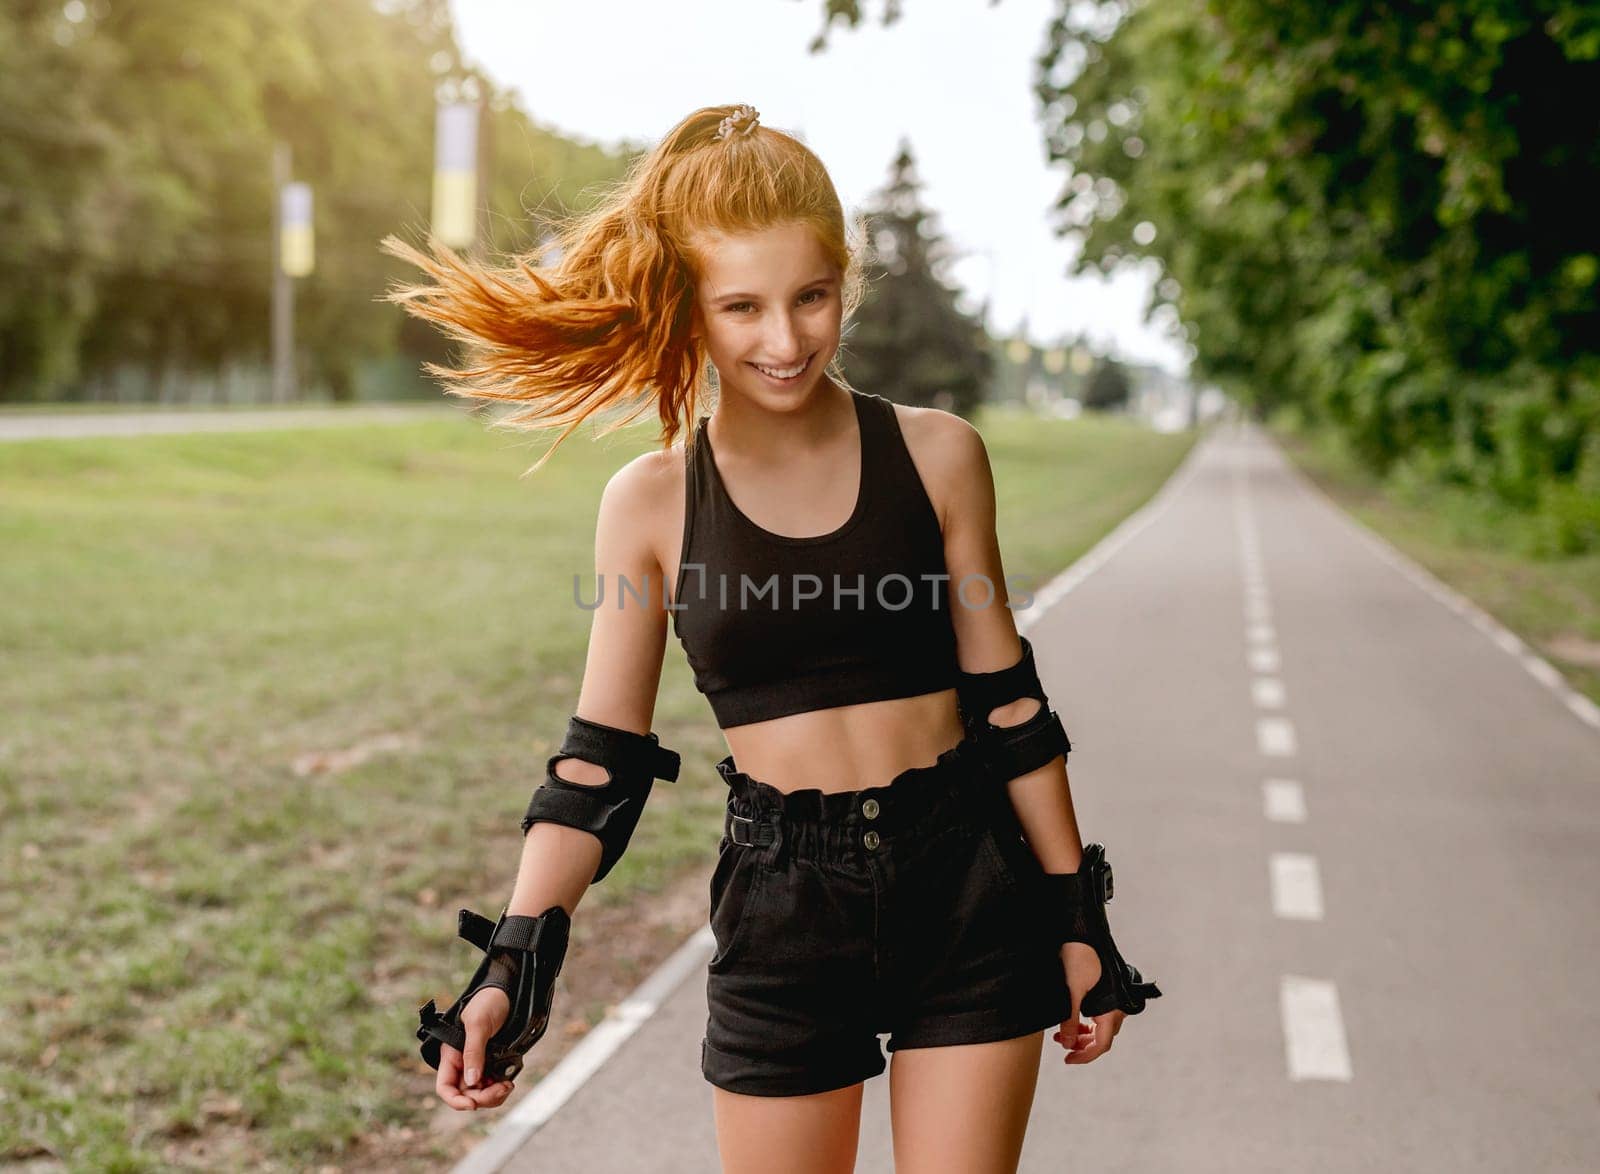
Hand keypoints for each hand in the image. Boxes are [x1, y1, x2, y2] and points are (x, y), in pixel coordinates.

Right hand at [434, 986, 516, 1110]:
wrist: (510, 993)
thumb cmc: (488, 1003)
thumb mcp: (478, 1024)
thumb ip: (473, 1052)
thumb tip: (472, 1082)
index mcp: (451, 1056)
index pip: (445, 1088)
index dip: (455, 1101)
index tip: (472, 1104)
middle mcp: (463, 1065)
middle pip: (466, 1095)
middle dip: (482, 1098)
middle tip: (502, 1089)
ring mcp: (480, 1066)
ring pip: (481, 1094)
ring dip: (494, 1096)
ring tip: (508, 1085)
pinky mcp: (495, 1065)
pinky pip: (494, 1086)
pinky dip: (501, 1089)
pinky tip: (509, 1082)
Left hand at [1052, 941, 1124, 1064]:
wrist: (1082, 930)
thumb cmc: (1077, 957)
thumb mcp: (1071, 990)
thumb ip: (1070, 1019)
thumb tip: (1067, 1045)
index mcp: (1111, 1008)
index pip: (1102, 1044)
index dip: (1085, 1056)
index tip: (1067, 1059)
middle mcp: (1116, 1006)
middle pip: (1103, 1037)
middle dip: (1082, 1045)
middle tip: (1061, 1046)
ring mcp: (1112, 998)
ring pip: (1101, 1027)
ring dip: (1083, 1034)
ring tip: (1061, 1035)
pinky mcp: (1106, 991)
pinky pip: (1099, 1015)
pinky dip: (1086, 1022)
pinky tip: (1072, 1021)